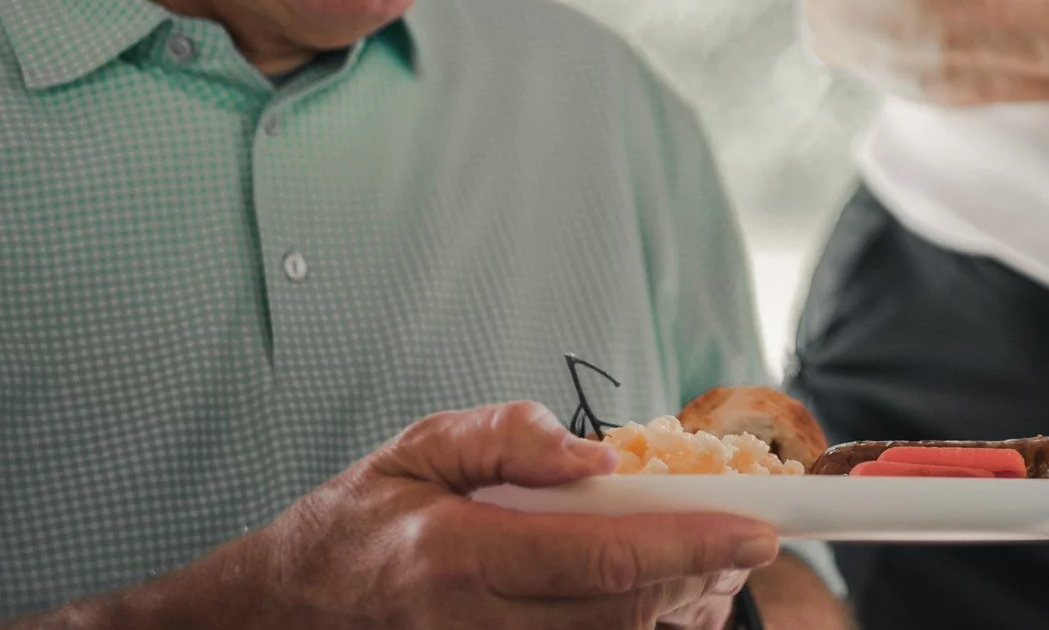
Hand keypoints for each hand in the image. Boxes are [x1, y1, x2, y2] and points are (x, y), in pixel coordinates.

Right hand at [197, 401, 779, 628]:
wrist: (290, 603)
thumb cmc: (365, 515)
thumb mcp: (424, 446)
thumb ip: (512, 437)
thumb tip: (599, 457)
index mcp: (459, 556)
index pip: (603, 558)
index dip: (691, 546)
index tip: (758, 528)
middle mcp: (473, 625)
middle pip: (621, 615)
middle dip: (703, 580)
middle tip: (752, 544)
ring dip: (679, 614)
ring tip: (718, 570)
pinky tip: (664, 603)